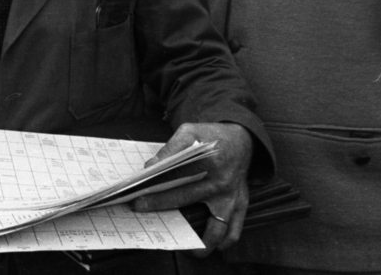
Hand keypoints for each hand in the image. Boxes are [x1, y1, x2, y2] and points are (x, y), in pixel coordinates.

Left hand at [132, 122, 252, 252]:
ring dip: (202, 241)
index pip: (177, 174)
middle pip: (186, 197)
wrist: (242, 140)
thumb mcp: (191, 131)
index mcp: (210, 160)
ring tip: (186, 248)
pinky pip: (234, 228)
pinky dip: (225, 240)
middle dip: (160, 203)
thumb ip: (171, 148)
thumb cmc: (212, 136)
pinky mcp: (240, 204)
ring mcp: (232, 196)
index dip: (156, 184)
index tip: (138, 192)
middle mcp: (222, 181)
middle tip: (140, 208)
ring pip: (217, 226)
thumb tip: (151, 167)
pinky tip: (212, 246)